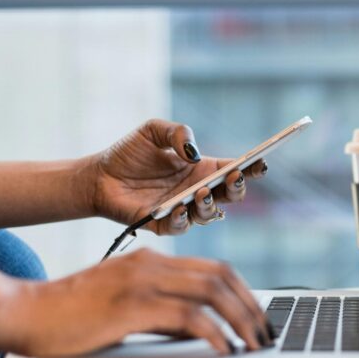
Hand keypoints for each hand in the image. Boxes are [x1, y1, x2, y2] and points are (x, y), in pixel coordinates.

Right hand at [9, 248, 274, 356]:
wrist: (26, 312)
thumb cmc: (73, 314)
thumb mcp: (127, 305)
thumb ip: (163, 310)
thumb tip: (201, 329)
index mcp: (152, 260)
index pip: (215, 268)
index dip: (244, 291)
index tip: (258, 316)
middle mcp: (151, 264)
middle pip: (221, 276)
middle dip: (251, 306)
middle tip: (265, 332)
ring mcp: (142, 281)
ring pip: (211, 292)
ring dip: (240, 319)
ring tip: (253, 343)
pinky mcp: (131, 305)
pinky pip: (187, 316)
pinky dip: (213, 332)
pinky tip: (223, 348)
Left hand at [88, 119, 267, 234]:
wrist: (98, 176)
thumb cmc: (129, 153)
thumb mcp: (153, 130)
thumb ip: (177, 133)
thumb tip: (193, 153)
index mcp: (202, 169)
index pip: (235, 170)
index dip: (251, 168)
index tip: (260, 162)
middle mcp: (198, 191)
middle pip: (230, 196)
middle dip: (237, 188)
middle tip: (233, 177)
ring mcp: (183, 210)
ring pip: (210, 215)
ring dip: (210, 205)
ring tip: (202, 192)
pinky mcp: (163, 225)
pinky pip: (180, 227)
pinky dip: (182, 219)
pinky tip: (179, 207)